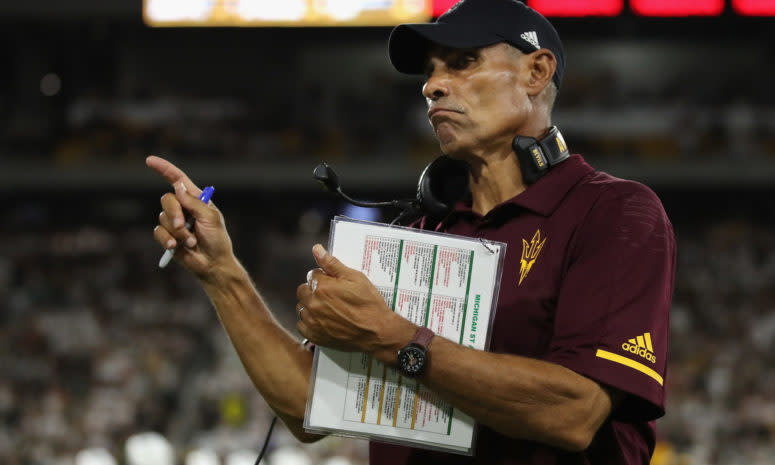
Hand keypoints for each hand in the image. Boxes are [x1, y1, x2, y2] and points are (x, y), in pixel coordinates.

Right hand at [146, 155, 234, 279]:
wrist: (213, 263)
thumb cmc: (217, 239)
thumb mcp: (210, 218)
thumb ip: (194, 202)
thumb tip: (178, 186)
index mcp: (195, 199)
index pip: (177, 180)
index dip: (164, 169)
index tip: (150, 160)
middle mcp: (183, 208)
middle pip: (167, 200)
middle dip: (174, 213)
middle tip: (184, 226)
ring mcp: (174, 222)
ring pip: (162, 218)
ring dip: (177, 232)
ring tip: (191, 242)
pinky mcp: (167, 236)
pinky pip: (158, 231)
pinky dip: (166, 239)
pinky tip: (175, 246)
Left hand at [296, 244, 414, 358]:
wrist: (376, 331)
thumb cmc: (368, 303)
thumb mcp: (355, 278)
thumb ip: (332, 263)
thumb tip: (316, 249)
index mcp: (322, 287)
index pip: (312, 275)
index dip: (324, 278)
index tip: (333, 284)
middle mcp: (313, 303)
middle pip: (303, 290)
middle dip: (314, 290)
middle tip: (330, 296)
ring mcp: (312, 321)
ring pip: (301, 307)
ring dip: (310, 306)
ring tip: (327, 309)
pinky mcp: (314, 335)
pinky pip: (301, 325)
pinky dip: (309, 322)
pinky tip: (322, 321)